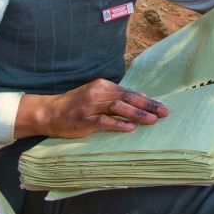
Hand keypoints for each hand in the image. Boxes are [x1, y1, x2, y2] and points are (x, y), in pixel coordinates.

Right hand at [14, 79, 168, 139]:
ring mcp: (90, 105)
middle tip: (164, 113)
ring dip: (137, 114)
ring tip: (152, 120)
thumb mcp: (97, 96)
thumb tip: (142, 96)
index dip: (147, 100)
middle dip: (148, 106)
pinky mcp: (84, 119)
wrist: (49, 112)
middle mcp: (98, 93)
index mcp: (103, 85)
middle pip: (127, 98)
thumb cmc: (76, 105)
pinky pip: (103, 121)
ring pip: (118, 108)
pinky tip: (130, 128)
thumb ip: (117, 96)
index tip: (162, 107)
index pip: (130, 93)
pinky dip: (118, 124)